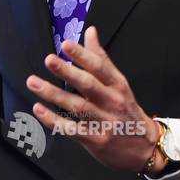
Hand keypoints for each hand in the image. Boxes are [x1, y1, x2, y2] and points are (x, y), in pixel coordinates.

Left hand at [26, 26, 162, 172]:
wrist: (146, 147)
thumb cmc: (127, 111)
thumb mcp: (119, 84)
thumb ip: (102, 59)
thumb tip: (90, 31)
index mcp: (118, 85)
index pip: (100, 67)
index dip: (83, 55)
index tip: (65, 44)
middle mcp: (113, 101)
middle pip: (88, 84)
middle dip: (68, 72)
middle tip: (49, 60)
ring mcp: (105, 121)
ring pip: (77, 106)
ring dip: (53, 94)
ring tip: (33, 82)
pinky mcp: (96, 139)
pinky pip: (72, 129)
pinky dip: (54, 120)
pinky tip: (39, 109)